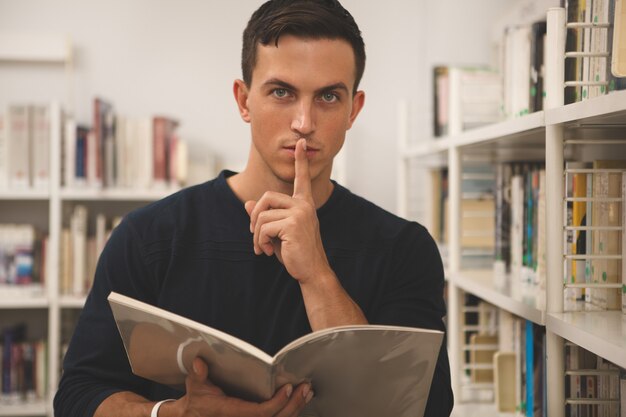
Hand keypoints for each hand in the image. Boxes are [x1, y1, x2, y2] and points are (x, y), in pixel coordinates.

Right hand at [165, 357, 312, 416]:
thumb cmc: (197, 400)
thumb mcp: (195, 386)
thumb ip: (198, 375)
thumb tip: (199, 363)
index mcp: (231, 413)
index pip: (259, 413)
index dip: (276, 403)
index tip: (288, 388)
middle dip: (293, 405)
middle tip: (306, 388)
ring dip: (296, 408)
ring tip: (307, 392)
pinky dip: (290, 412)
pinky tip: (299, 402)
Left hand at [245, 138, 330, 282]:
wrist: (311, 271)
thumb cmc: (296, 253)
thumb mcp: (278, 232)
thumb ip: (265, 216)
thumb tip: (247, 203)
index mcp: (304, 204)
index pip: (301, 178)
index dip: (300, 161)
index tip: (300, 143)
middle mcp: (303, 205)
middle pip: (266, 197)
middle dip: (254, 216)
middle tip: (255, 234)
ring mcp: (300, 213)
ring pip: (262, 215)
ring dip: (256, 235)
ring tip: (262, 248)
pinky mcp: (293, 223)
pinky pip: (263, 227)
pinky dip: (260, 241)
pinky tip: (267, 251)